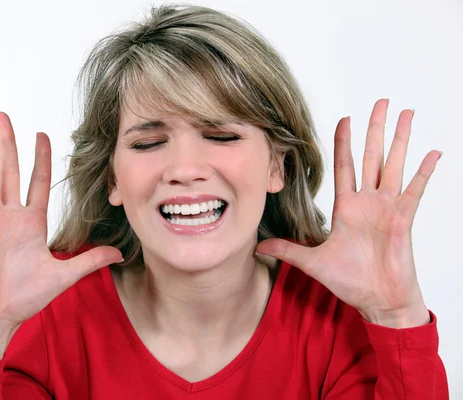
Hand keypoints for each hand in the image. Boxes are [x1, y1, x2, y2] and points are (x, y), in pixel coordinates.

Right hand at [0, 112, 121, 334]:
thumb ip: (90, 260)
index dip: (41, 158)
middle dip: (8, 143)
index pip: (39, 181)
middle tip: (3, 115)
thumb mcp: (65, 275)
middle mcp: (11, 217)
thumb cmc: (27, 296)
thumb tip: (119, 253)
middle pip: (10, 171)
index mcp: (32, 222)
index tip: (41, 134)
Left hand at [255, 99, 440, 327]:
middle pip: (372, 156)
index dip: (344, 142)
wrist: (377, 301)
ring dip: (400, 139)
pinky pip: (415, 190)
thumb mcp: (312, 262)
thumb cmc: (350, 282)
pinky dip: (424, 171)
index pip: (344, 166)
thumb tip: (258, 246)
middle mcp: (367, 202)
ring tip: (407, 113)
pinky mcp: (403, 219)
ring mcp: (387, 208)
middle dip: (375, 128)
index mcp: (347, 207)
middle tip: (381, 101)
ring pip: (394, 164)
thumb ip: (287, 249)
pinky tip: (433, 151)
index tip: (344, 118)